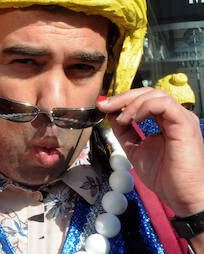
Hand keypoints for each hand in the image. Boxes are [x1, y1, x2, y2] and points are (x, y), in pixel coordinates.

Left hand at [99, 87, 203, 217]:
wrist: (180, 196)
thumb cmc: (164, 176)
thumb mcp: (135, 148)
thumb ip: (124, 130)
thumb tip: (110, 113)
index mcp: (167, 121)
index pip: (145, 99)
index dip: (123, 99)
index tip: (104, 106)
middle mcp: (176, 116)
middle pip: (148, 92)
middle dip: (123, 97)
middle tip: (105, 106)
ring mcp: (182, 118)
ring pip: (155, 94)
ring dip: (132, 103)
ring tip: (122, 119)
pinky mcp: (185, 123)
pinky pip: (163, 104)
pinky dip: (144, 107)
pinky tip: (133, 119)